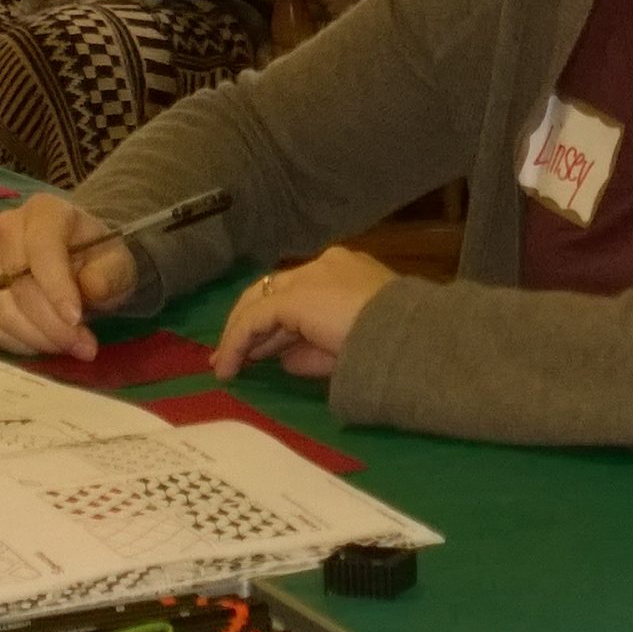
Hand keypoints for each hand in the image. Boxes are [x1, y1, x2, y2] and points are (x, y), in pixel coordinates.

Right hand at [0, 194, 136, 358]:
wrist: (82, 262)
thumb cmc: (99, 258)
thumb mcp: (118, 263)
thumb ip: (109, 274)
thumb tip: (92, 288)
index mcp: (45, 211)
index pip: (42, 249)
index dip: (57, 288)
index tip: (76, 320)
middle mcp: (7, 228)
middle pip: (18, 283)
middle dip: (51, 323)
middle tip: (83, 346)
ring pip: (1, 308)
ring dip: (36, 337)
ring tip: (70, 347)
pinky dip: (16, 342)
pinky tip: (44, 345)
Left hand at [210, 247, 395, 380]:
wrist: (408, 337)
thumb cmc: (393, 342)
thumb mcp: (350, 345)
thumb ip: (317, 347)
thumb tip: (284, 357)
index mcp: (347, 271)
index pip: (301, 291)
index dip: (278, 320)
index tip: (262, 349)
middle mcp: (325, 265)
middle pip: (276, 292)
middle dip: (250, 325)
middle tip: (231, 356)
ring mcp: (309, 276)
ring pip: (261, 301)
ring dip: (240, 335)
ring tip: (224, 365)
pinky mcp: (294, 297)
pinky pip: (255, 319)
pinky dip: (237, 342)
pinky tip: (228, 366)